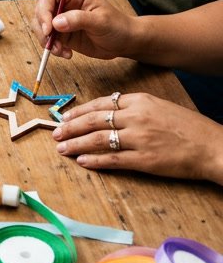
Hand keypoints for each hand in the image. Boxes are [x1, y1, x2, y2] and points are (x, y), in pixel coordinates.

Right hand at [34, 0, 136, 60]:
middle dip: (42, 28)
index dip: (43, 10)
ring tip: (61, 51)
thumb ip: (78, 19)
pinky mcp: (62, 33)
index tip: (48, 28)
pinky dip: (53, 48)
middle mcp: (64, 3)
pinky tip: (67, 53)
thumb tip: (56, 22)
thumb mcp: (100, 21)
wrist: (124, 42)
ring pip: (41, 26)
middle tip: (51, 43)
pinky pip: (48, 39)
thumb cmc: (117, 26)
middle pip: (40, 11)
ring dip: (46, 41)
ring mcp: (61, 18)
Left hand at [53, 93, 222, 181]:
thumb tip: (109, 113)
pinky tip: (82, 161)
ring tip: (62, 148)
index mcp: (138, 101)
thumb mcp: (158, 106)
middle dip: (71, 127)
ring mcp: (138, 139)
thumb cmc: (187, 127)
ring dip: (77, 144)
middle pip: (94, 120)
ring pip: (98, 139)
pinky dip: (95, 161)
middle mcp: (135, 117)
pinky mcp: (144, 160)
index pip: (100, 104)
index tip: (65, 117)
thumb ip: (134, 108)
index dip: (79, 111)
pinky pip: (113, 160)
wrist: (210, 146)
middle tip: (55, 132)